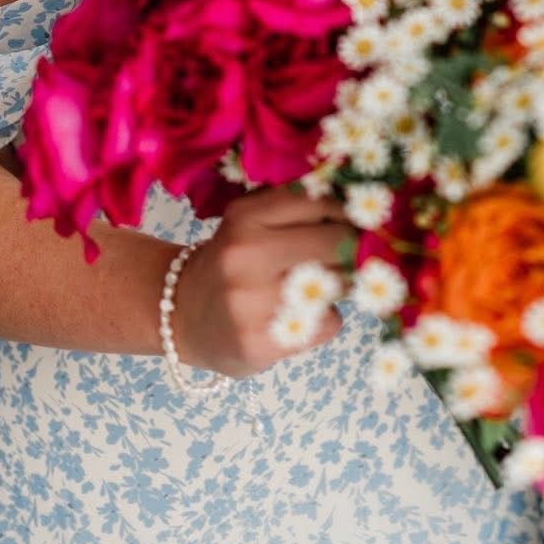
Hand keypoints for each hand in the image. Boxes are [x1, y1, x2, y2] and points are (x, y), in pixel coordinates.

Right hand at [169, 186, 351, 376]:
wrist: (179, 316)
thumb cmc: (232, 263)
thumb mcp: (251, 223)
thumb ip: (297, 210)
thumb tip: (363, 208)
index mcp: (245, 217)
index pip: (321, 201)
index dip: (346, 212)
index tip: (356, 221)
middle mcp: (246, 255)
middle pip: (337, 241)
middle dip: (352, 248)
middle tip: (350, 255)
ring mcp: (251, 302)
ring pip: (339, 283)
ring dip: (342, 284)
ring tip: (320, 286)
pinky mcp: (261, 342)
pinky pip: (330, 322)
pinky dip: (327, 318)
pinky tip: (302, 317)